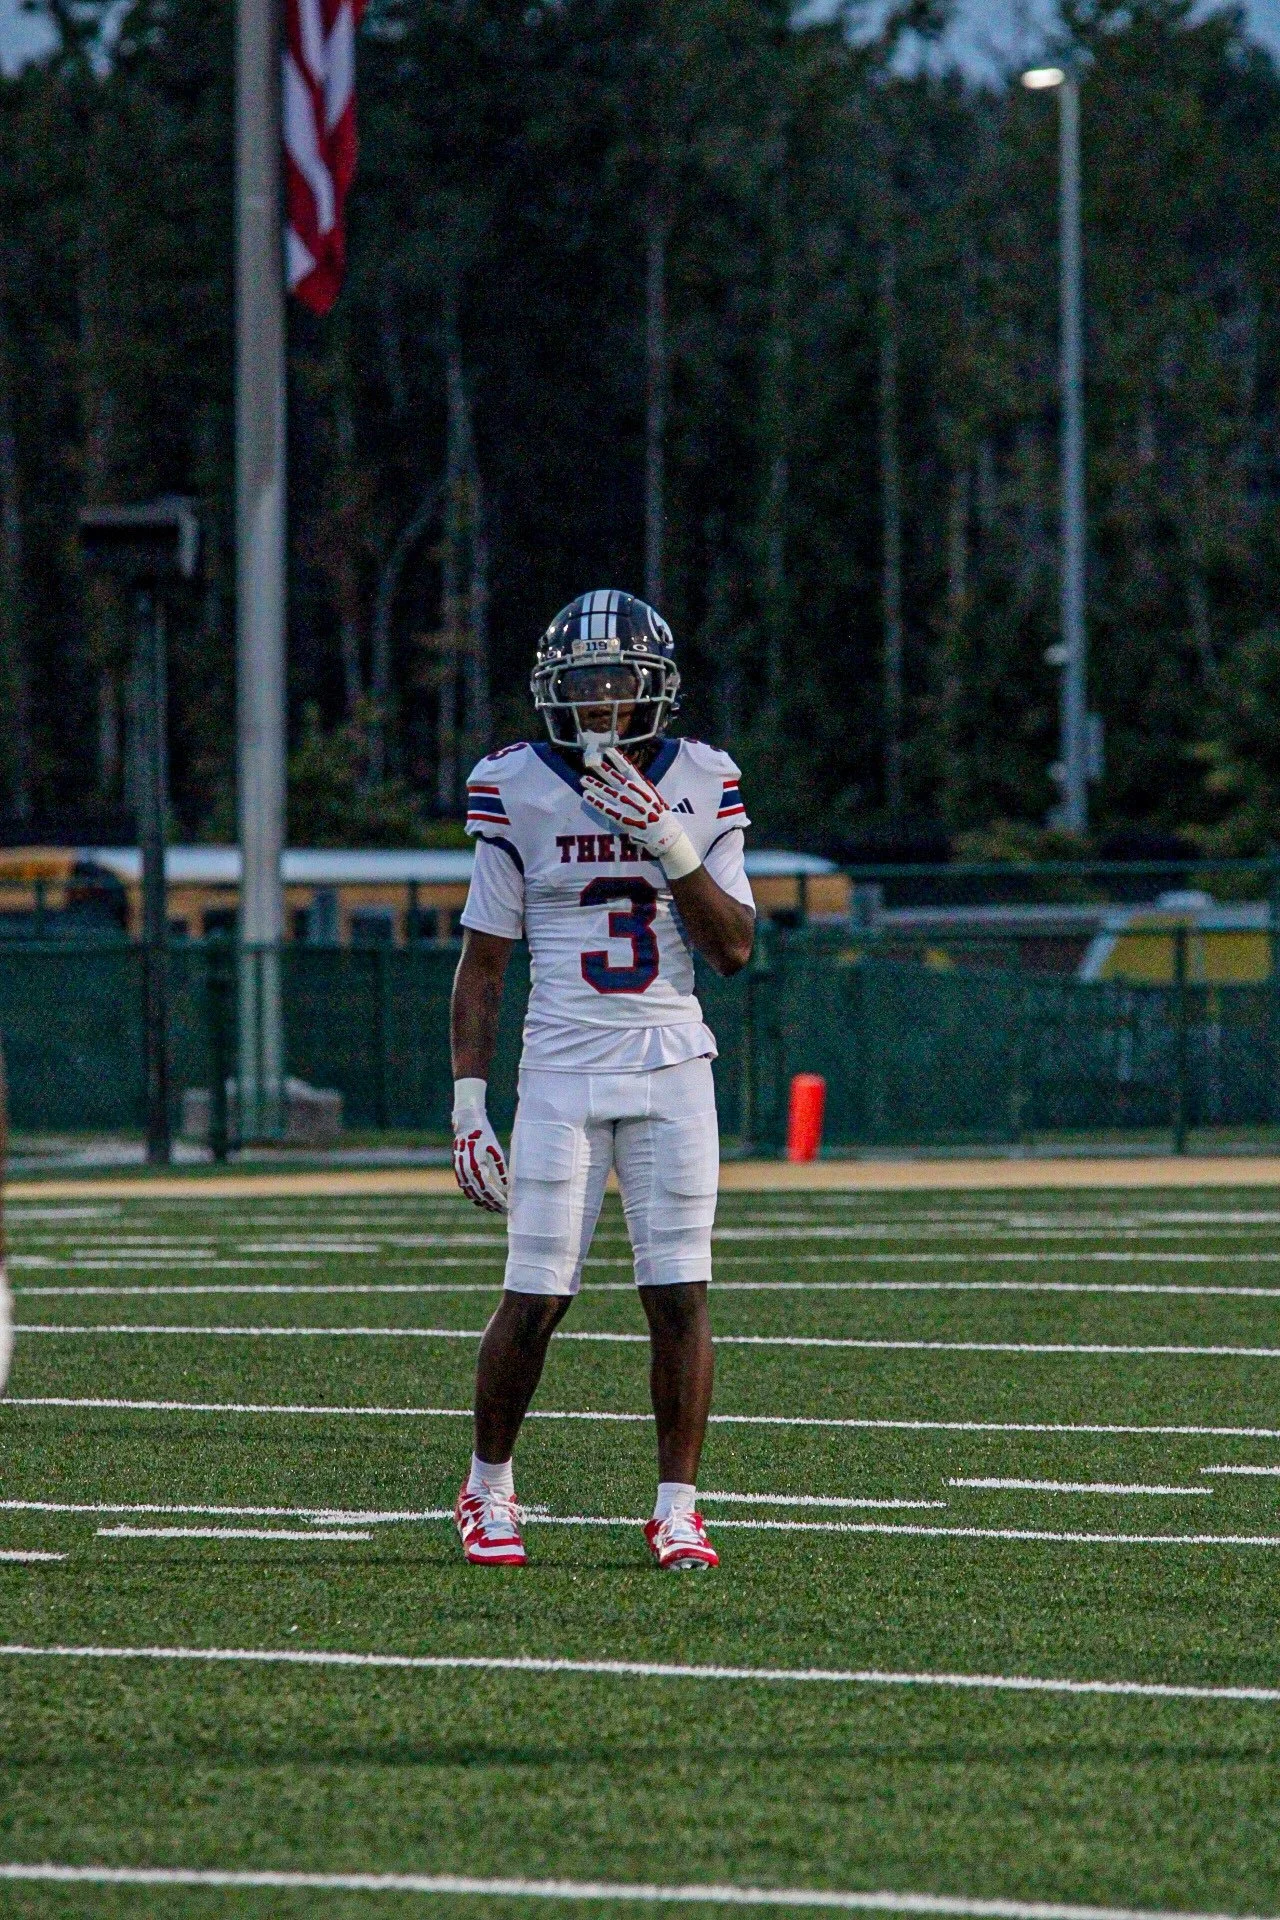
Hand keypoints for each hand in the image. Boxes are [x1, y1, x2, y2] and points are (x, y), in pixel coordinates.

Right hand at [452, 1078, 508, 1212]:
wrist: (466, 1124)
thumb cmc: (484, 1135)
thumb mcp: (495, 1152)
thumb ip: (500, 1171)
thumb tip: (506, 1188)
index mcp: (475, 1169)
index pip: (488, 1191)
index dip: (497, 1200)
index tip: (507, 1207)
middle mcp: (465, 1173)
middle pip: (479, 1196)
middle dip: (491, 1204)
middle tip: (503, 1211)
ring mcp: (460, 1172)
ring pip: (471, 1194)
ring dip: (482, 1202)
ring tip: (494, 1208)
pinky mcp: (458, 1170)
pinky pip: (466, 1188)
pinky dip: (474, 1196)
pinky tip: (483, 1198)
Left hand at [581, 748, 700, 878]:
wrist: (662, 830)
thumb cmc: (657, 812)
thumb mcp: (651, 793)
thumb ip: (639, 785)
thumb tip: (628, 777)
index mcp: (640, 784)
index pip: (626, 767)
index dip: (616, 757)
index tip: (607, 749)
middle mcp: (631, 791)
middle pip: (612, 777)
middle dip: (600, 769)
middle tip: (589, 761)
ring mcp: (625, 803)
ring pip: (605, 790)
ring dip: (593, 784)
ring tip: (583, 779)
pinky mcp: (619, 816)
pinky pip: (603, 806)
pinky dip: (594, 800)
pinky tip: (586, 795)